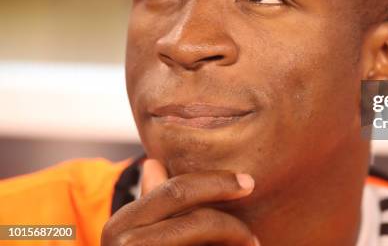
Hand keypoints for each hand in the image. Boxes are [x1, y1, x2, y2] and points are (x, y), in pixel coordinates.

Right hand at [101, 159, 257, 245]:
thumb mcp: (140, 233)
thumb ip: (152, 202)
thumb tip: (153, 162)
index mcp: (119, 224)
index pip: (176, 191)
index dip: (216, 183)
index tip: (248, 182)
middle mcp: (124, 245)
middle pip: (197, 222)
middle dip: (232, 225)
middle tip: (254, 237)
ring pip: (203, 238)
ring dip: (233, 243)